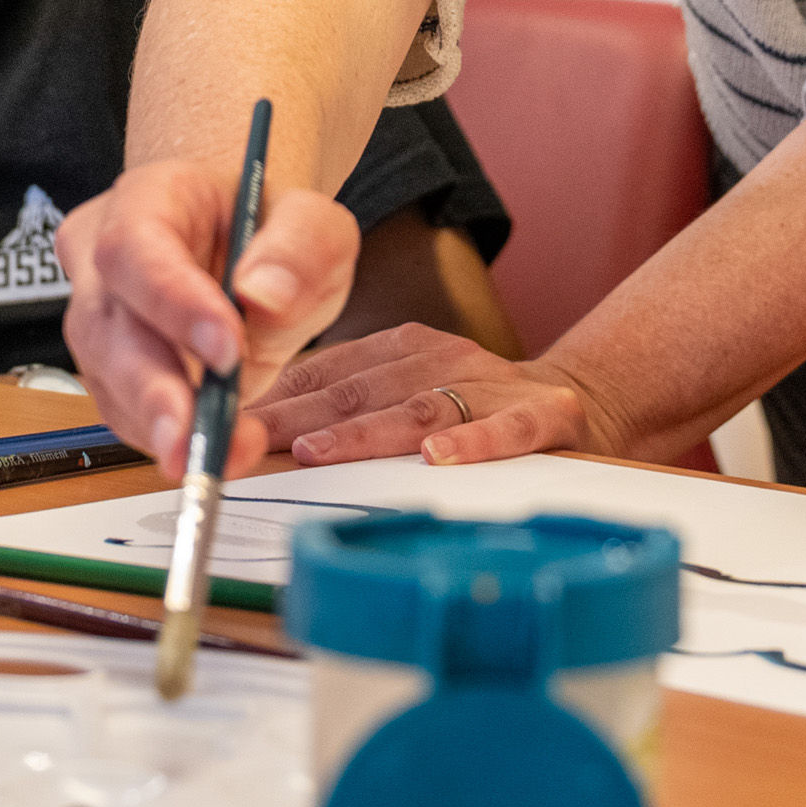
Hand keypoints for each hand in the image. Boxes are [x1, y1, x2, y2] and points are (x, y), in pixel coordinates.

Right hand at [61, 159, 357, 473]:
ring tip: (223, 453)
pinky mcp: (114, 372)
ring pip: (107, 378)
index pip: (134, 246)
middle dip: (151, 389)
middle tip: (193, 437)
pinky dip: (171, 440)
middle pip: (104, 324)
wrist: (250, 252)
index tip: (225, 348)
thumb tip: (264, 294)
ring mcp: (101, 318)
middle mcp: (105, 257)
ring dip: (161, 426)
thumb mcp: (313, 222)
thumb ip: (299, 247)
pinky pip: (126, 413)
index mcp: (148, 199)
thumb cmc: (271, 229)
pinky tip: (220, 450)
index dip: (172, 302)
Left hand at [258, 324, 616, 467]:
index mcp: (402, 348)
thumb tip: (252, 436)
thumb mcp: (406, 389)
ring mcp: (493, 386)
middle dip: (301, 416)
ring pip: (422, 408)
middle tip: (250, 441)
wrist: (580, 397)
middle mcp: (442, 358)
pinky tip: (439, 458)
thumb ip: (344, 402)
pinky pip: (507, 429)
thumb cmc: (472, 404)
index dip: (274, 396)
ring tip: (322, 450)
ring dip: (367, 430)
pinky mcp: (546, 415)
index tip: (226, 421)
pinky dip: (474, 443)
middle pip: (362, 388)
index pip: (327, 369)